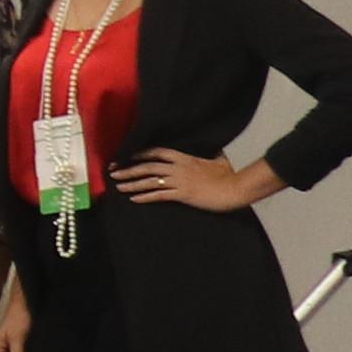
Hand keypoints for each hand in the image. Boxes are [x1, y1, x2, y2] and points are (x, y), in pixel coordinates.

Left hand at [112, 147, 280, 212]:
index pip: (156, 152)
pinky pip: (160, 195)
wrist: (238, 187)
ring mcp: (180, 181)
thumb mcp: (218, 161)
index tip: (126, 157)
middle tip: (113, 172)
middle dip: (129, 169)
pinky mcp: (183, 194)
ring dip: (132, 184)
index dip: (139, 154)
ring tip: (118, 187)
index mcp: (185, 158)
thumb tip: (215, 154)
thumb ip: (211, 157)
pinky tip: (134, 199)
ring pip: (150, 181)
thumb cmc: (231, 174)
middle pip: (147, 166)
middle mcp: (179, 168)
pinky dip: (145, 197)